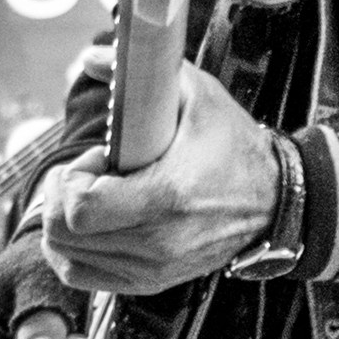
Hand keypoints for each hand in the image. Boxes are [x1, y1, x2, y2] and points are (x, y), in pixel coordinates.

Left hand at [39, 62, 278, 295]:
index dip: (73, 178)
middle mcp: (159, 243)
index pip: (81, 209)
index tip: (97, 159)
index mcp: (167, 198)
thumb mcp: (197, 95)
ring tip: (94, 198)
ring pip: (69, 257)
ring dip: (68, 223)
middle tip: (89, 175)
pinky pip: (85, 277)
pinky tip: (87, 226)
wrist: (274, 199)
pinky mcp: (151, 281)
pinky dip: (73, 252)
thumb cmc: (234, 148)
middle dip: (64, 197)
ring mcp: (154, 268)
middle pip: (66, 235)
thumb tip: (91, 57)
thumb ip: (144, 71)